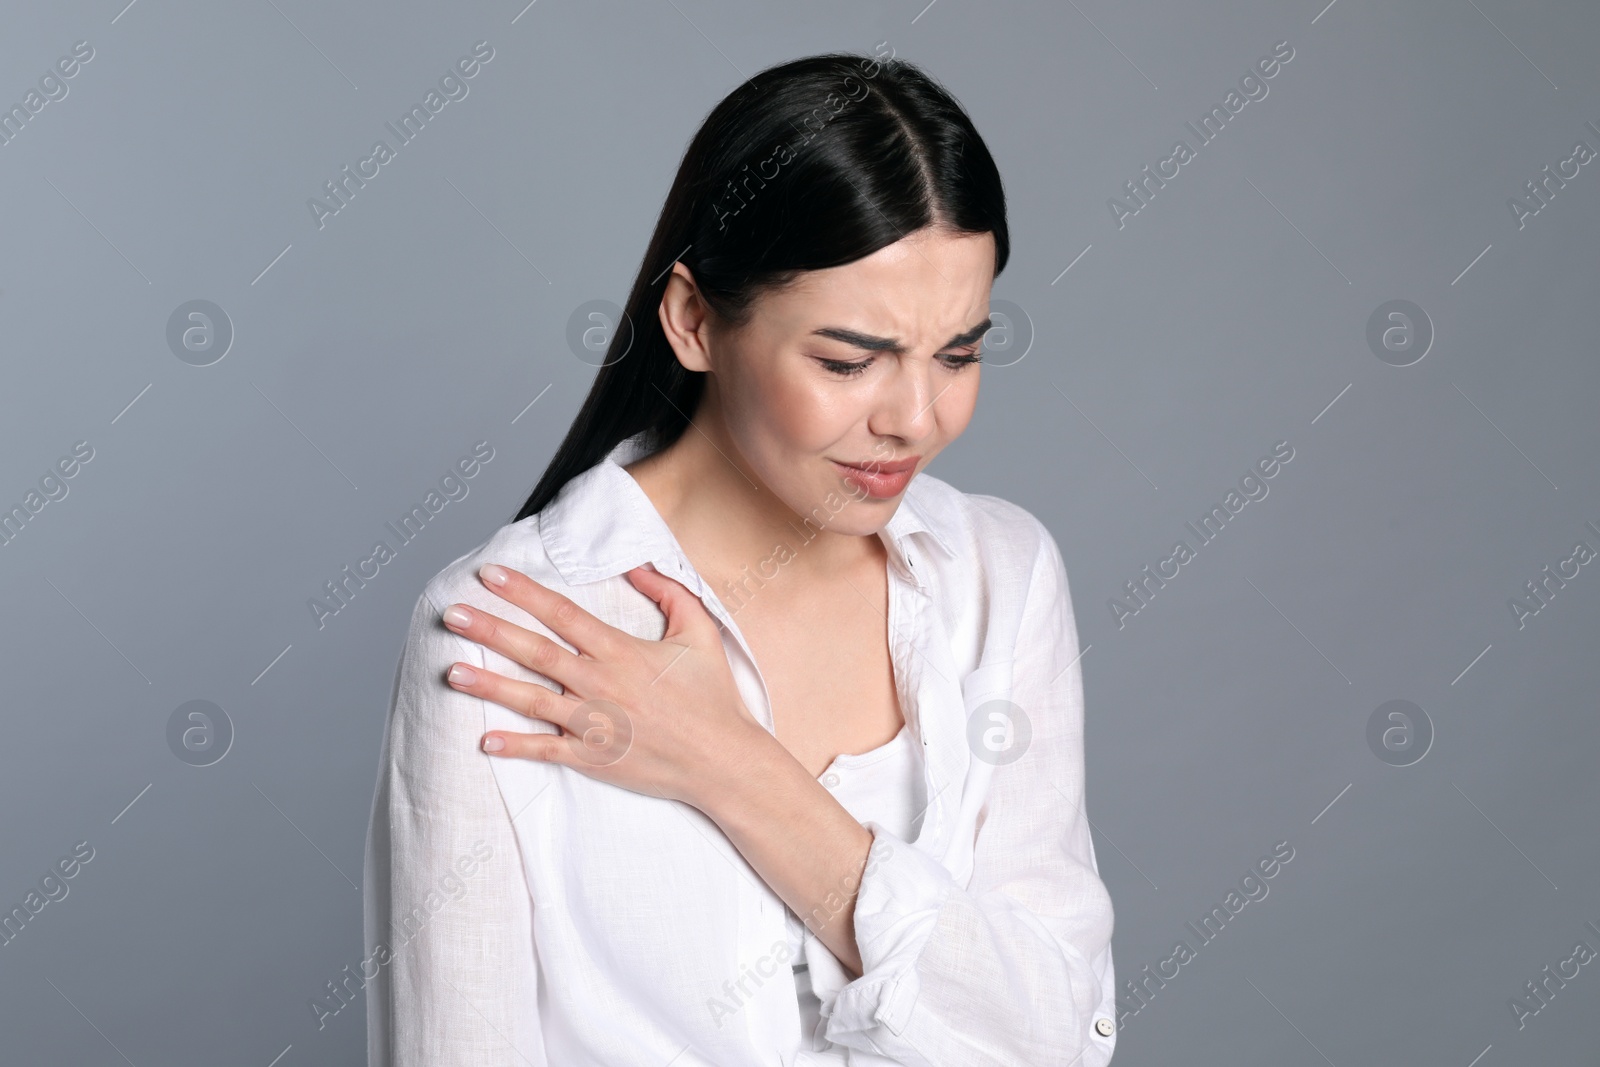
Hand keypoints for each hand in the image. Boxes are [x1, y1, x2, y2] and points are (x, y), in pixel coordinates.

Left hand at [440, 561, 769, 809]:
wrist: (723, 760)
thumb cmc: (713, 696)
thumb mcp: (700, 632)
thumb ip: (668, 593)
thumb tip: (636, 566)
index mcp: (621, 652)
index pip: (562, 614)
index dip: (523, 592)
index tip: (490, 575)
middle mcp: (600, 684)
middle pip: (535, 652)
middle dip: (491, 630)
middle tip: (451, 615)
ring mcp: (594, 724)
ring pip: (531, 700)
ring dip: (489, 685)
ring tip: (451, 671)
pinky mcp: (594, 758)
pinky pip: (547, 750)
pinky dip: (515, 746)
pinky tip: (484, 739)